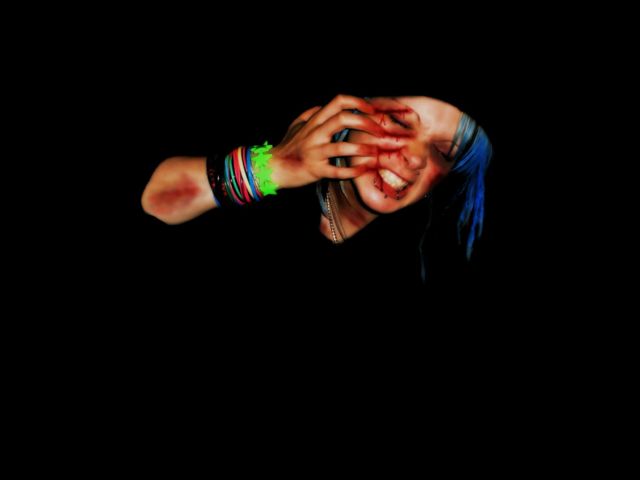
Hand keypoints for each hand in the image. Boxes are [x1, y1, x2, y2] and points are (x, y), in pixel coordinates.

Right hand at [270, 95, 386, 188]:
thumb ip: (311, 114)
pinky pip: (337, 171)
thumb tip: (324, 105)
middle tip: (380, 131)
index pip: (338, 101)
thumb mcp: (296, 125)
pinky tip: (364, 169)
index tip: (372, 110)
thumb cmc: (287, 147)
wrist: (272, 168)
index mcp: (314, 121)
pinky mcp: (315, 170)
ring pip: (342, 147)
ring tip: (375, 153)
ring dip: (362, 149)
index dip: (358, 103)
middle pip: (343, 119)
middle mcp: (315, 133)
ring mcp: (315, 152)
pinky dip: (352, 171)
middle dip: (366, 123)